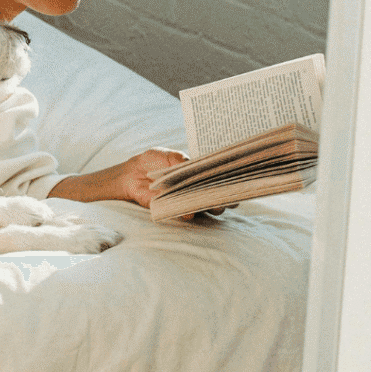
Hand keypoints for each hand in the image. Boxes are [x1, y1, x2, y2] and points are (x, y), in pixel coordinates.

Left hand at [107, 148, 236, 219]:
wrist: (133, 174)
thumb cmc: (154, 160)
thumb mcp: (169, 155)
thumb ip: (181, 160)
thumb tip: (192, 164)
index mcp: (199, 174)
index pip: (219, 179)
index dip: (230, 181)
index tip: (238, 181)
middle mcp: (196, 190)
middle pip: (216, 197)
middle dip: (223, 197)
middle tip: (226, 195)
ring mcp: (186, 202)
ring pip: (204, 208)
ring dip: (207, 206)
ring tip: (210, 203)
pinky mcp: (173, 210)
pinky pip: (185, 215)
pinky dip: (188, 214)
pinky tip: (189, 211)